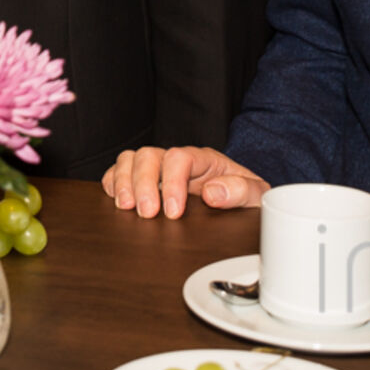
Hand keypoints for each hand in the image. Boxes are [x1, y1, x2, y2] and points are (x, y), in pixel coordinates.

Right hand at [101, 145, 267, 218]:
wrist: (242, 202)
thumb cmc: (246, 197)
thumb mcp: (257, 195)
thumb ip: (241, 191)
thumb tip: (213, 193)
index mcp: (204, 160)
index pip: (180, 158)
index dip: (172, 182)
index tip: (173, 212)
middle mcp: (177, 160)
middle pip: (149, 155)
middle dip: (143, 184)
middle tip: (147, 214)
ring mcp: (159, 170)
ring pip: (131, 159)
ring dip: (123, 182)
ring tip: (125, 207)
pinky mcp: (145, 182)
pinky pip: (120, 172)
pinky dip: (112, 182)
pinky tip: (115, 200)